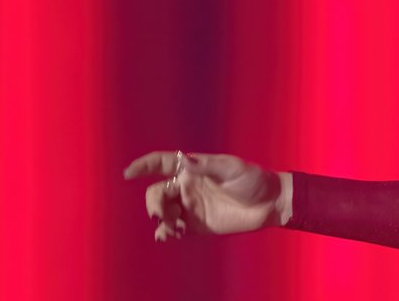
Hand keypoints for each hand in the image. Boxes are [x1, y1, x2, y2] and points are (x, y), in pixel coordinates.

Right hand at [123, 150, 283, 241]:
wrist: (269, 204)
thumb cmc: (253, 180)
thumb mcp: (232, 169)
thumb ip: (207, 166)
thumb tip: (184, 162)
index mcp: (194, 169)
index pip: (162, 163)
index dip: (144, 165)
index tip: (128, 172)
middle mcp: (187, 186)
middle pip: (157, 192)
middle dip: (153, 204)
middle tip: (161, 215)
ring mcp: (190, 207)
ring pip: (161, 212)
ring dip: (160, 220)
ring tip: (174, 228)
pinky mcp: (195, 226)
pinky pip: (172, 230)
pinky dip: (164, 234)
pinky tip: (168, 236)